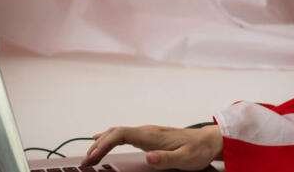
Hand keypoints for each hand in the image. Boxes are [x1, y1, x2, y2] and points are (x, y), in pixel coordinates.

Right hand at [81, 124, 222, 169]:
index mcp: (151, 135)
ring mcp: (147, 133)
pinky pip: (123, 135)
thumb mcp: (184, 159)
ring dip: (101, 143)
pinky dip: (109, 139)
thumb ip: (165, 158)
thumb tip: (147, 157)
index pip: (120, 134)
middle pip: (115, 133)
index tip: (92, 157)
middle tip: (85, 162)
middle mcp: (147, 131)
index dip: (103, 144)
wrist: (209, 141)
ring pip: (117, 133)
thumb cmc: (197, 151)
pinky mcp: (149, 137)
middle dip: (97, 146)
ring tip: (89, 157)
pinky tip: (102, 142)